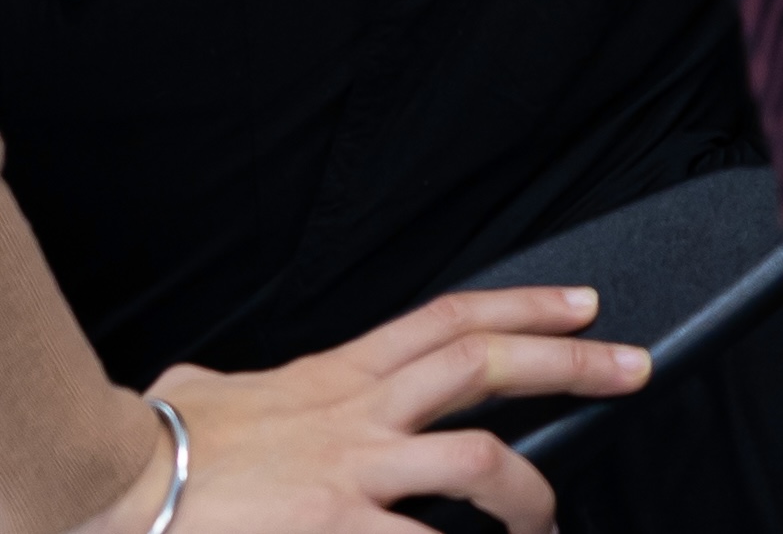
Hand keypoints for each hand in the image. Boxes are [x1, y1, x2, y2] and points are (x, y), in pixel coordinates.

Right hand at [118, 287, 647, 533]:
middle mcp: (360, 415)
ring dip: (530, 494)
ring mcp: (355, 473)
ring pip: (482, 463)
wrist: (115, 484)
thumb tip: (200, 387)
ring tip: (550, 520)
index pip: (449, 321)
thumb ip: (228, 388)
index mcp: (335, 377)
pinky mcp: (337, 528)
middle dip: (573, 364)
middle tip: (634, 368)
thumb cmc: (151, 447)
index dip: (526, 306)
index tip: (582, 303)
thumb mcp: (200, 395)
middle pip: (489, 368)